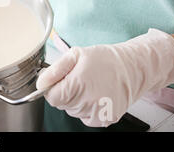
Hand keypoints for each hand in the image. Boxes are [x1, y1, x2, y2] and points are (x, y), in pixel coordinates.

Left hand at [37, 29, 173, 126]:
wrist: (133, 67)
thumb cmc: (104, 59)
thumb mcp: (75, 55)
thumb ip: (55, 70)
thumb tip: (41, 83)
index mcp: (78, 84)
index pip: (52, 97)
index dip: (53, 88)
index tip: (61, 80)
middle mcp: (89, 101)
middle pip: (61, 105)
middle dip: (65, 92)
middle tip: (79, 78)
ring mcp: (99, 112)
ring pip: (72, 111)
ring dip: (76, 101)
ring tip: (89, 85)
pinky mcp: (107, 119)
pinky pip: (85, 117)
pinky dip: (86, 108)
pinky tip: (96, 95)